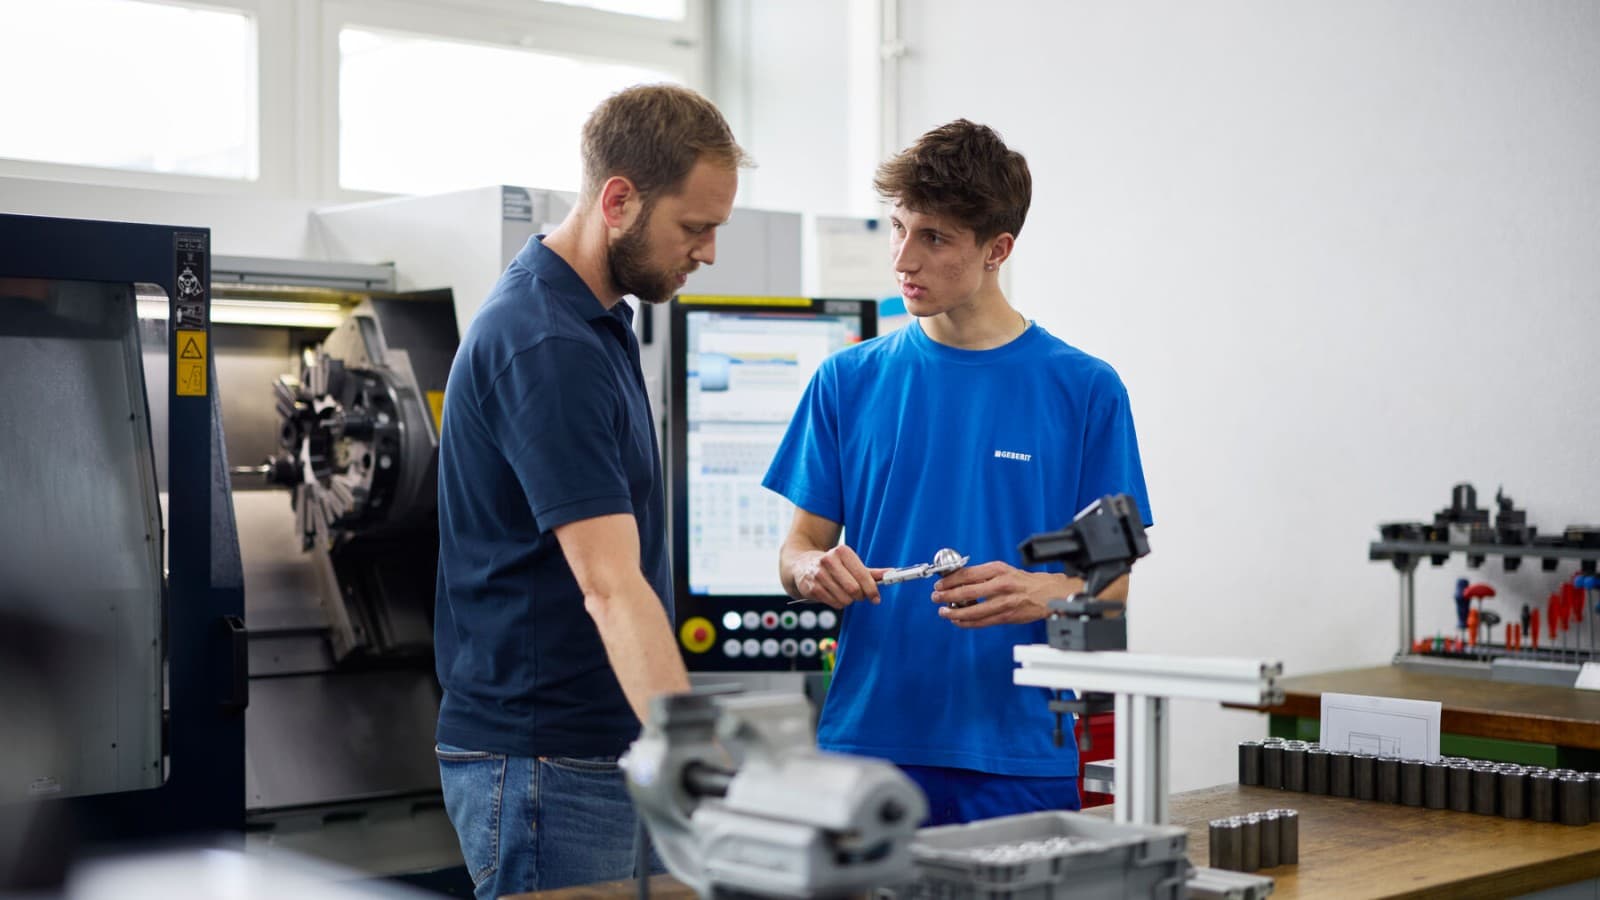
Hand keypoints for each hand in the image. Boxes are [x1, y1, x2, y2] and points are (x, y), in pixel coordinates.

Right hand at [790, 545, 886, 609]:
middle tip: (859, 595)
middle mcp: (829, 560)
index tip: (876, 598)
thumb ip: (870, 572)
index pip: (863, 575)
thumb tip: (891, 573)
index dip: (872, 589)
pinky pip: (834, 603)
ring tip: (844, 593)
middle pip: (854, 589)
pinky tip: (834, 595)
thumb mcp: (851, 564)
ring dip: (848, 601)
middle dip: (860, 596)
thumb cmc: (832, 565)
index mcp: (842, 551)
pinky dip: (838, 603)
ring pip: (844, 598)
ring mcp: (818, 574)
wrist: (802, 564)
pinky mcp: (811, 587)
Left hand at [930, 562, 1081, 628]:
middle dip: (947, 596)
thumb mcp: (1004, 570)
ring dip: (955, 612)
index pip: (968, 573)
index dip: (950, 580)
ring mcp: (1004, 601)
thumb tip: (959, 579)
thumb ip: (983, 575)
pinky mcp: (1007, 616)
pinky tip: (958, 621)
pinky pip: (982, 621)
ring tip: (943, 612)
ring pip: (973, 610)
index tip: (939, 584)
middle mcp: (1001, 584)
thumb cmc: (1026, 582)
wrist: (1049, 594)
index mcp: (998, 569)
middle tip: (936, 598)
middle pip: (967, 591)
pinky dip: (967, 622)